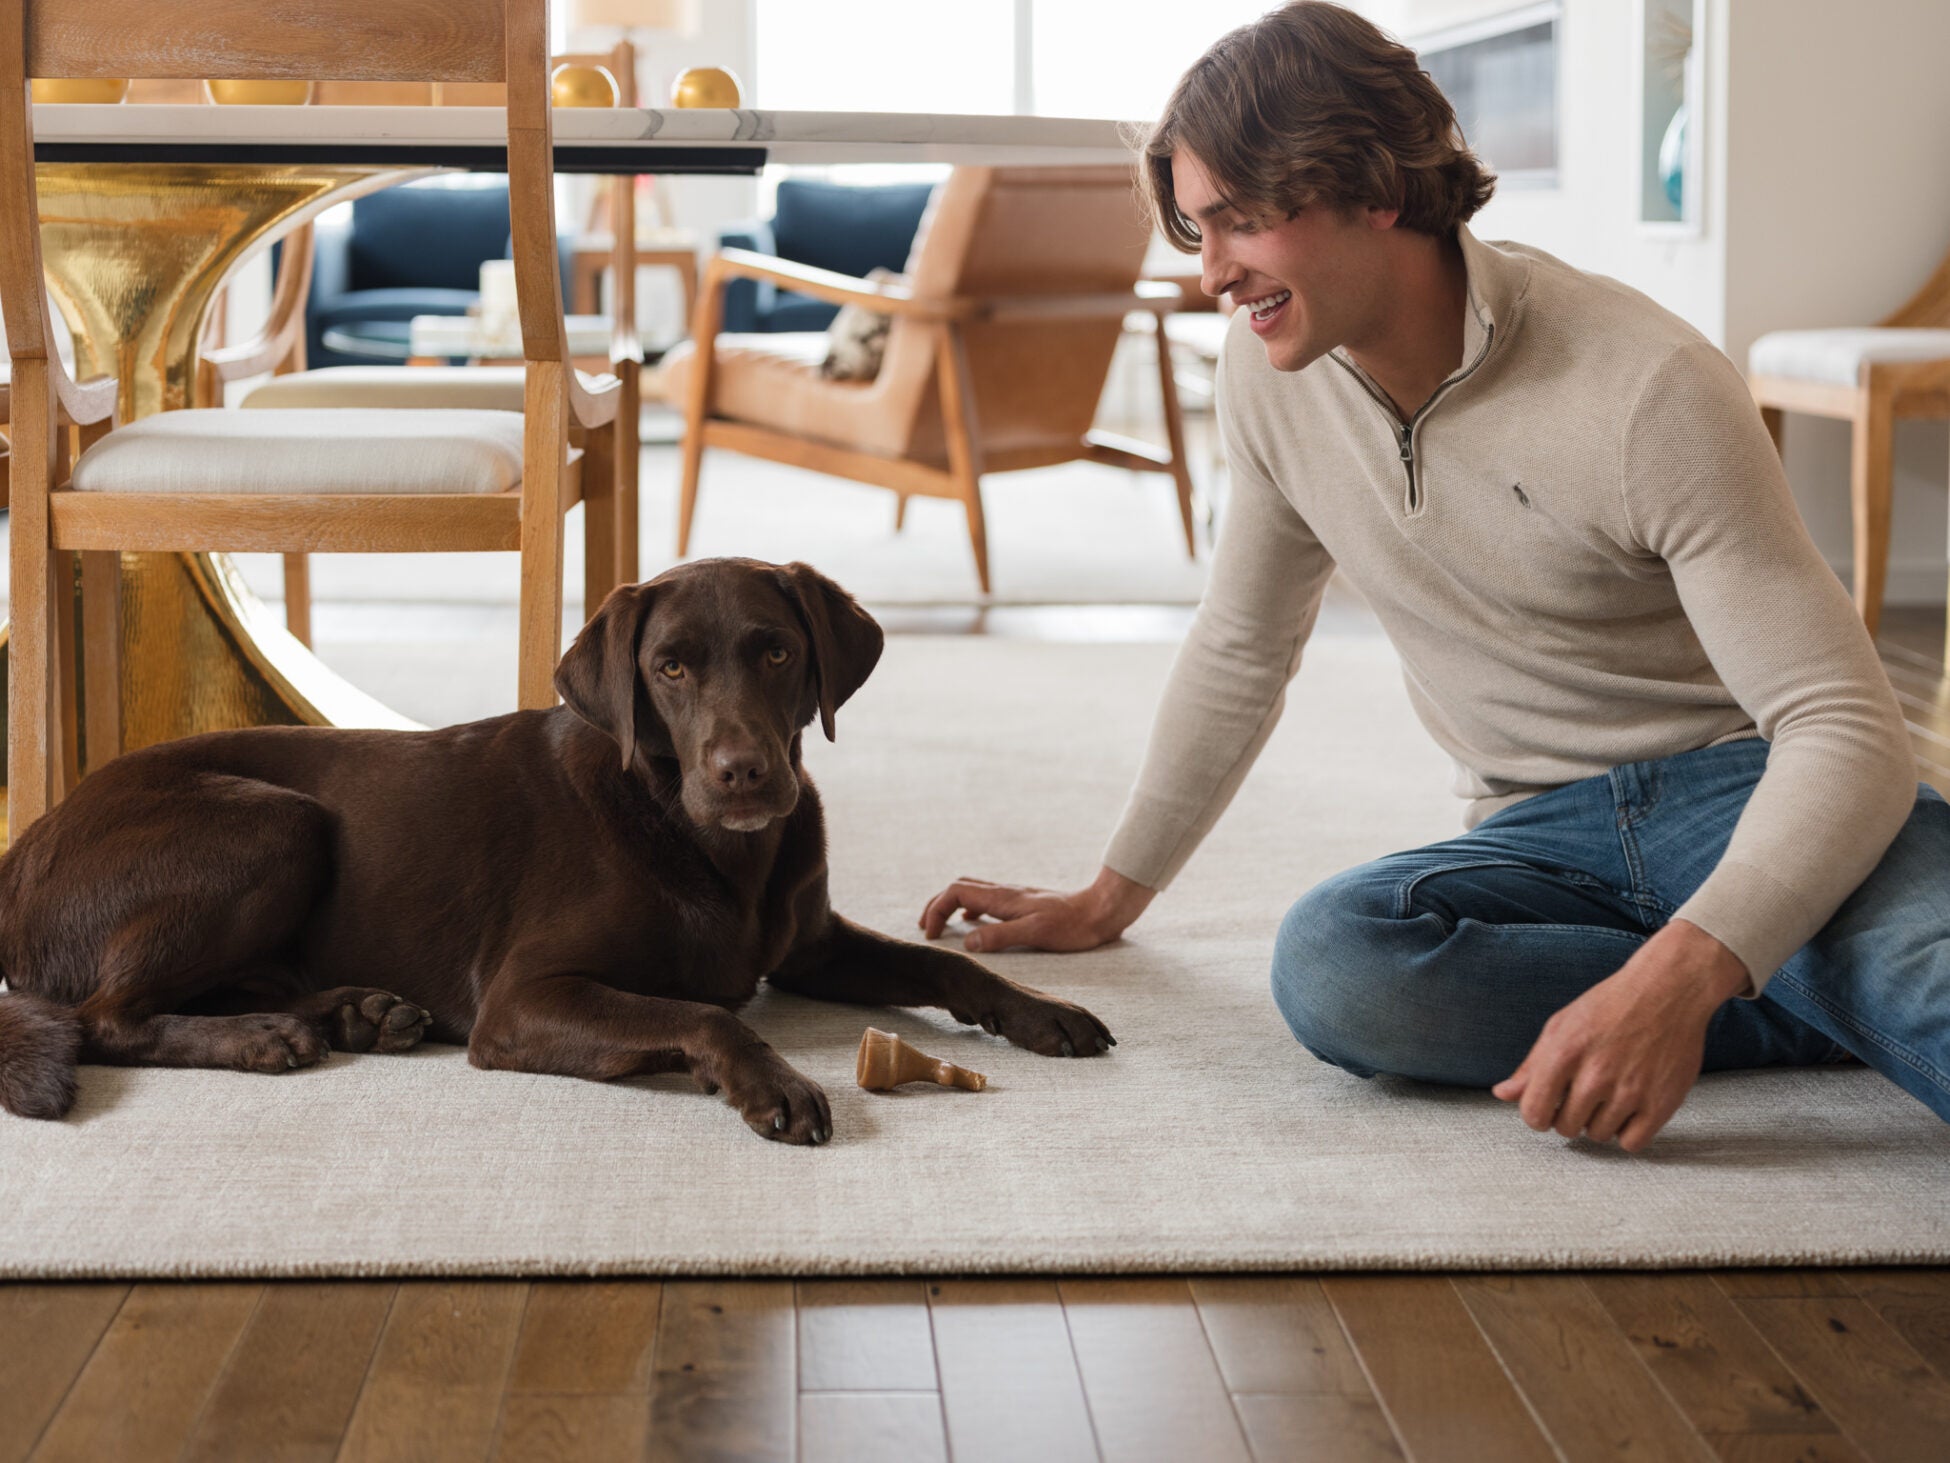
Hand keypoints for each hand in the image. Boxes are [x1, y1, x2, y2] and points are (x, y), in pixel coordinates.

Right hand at [918, 866, 1154, 953]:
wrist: (1100, 911)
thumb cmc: (1071, 926)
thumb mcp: (1034, 933)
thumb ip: (999, 936)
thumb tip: (967, 941)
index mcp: (1002, 898)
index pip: (955, 892)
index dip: (936, 910)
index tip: (932, 934)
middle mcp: (1005, 893)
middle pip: (958, 887)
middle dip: (937, 904)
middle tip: (927, 928)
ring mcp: (1014, 897)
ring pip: (972, 891)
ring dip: (952, 905)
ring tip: (943, 926)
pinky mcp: (1023, 904)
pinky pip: (987, 900)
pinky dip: (970, 909)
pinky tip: (975, 925)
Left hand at [1492, 919, 1750, 1151]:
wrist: (1667, 991)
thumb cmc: (1610, 1006)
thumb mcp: (1561, 1026)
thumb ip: (1531, 1065)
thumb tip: (1502, 1093)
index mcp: (1564, 1053)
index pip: (1534, 1112)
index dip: (1536, 1115)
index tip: (1547, 1109)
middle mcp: (1596, 1075)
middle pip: (1567, 1128)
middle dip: (1569, 1116)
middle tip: (1583, 1094)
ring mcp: (1630, 1090)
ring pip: (1599, 1135)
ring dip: (1600, 1121)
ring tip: (1609, 1094)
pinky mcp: (1662, 1102)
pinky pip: (1632, 1143)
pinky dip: (1628, 1132)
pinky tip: (1629, 1109)